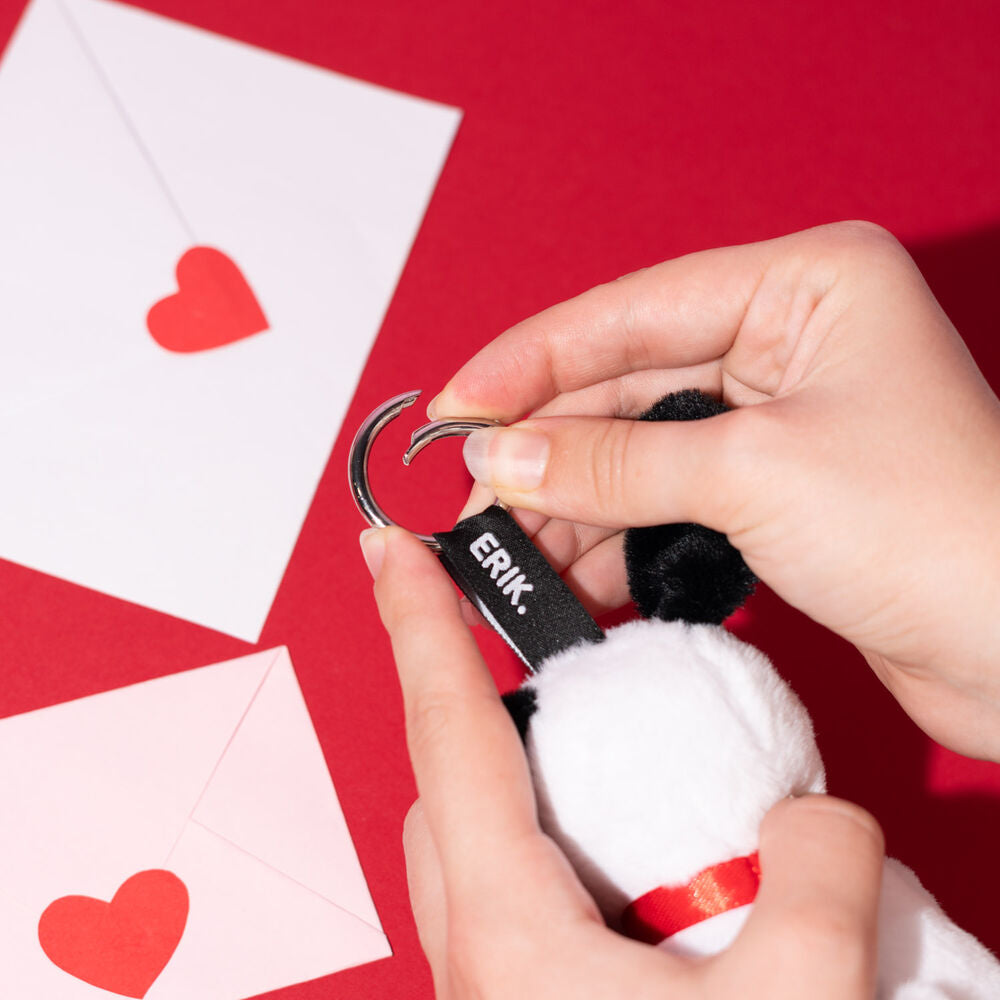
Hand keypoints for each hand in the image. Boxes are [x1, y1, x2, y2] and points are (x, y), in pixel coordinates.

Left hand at [362, 527, 884, 999]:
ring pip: (486, 843)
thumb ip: (819, 876)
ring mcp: (493, 984)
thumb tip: (818, 814)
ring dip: (543, 794)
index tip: (393, 551)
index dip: (419, 625)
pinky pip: (525, 896)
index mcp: (510, 929)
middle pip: (456, 784)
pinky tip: (651, 883)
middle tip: (569, 688)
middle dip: (496, 714)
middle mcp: (478, 952)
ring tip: (627, 790)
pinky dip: (572, 856)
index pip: (448, 730)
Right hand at [430, 222, 999, 759]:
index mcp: (804, 285)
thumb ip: (614, 464)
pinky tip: (571, 575)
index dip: (531, 361)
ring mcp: (778, 418)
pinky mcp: (774, 491)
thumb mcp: (754, 477)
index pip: (630, 312)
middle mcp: (789, 342)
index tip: (456, 406)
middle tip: (470, 492)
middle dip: (546, 445)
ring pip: (638, 449)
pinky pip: (667, 500)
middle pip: (625, 383)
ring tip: (508, 550)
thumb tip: (502, 459)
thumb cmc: (945, 533)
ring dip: (572, 503)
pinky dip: (617, 538)